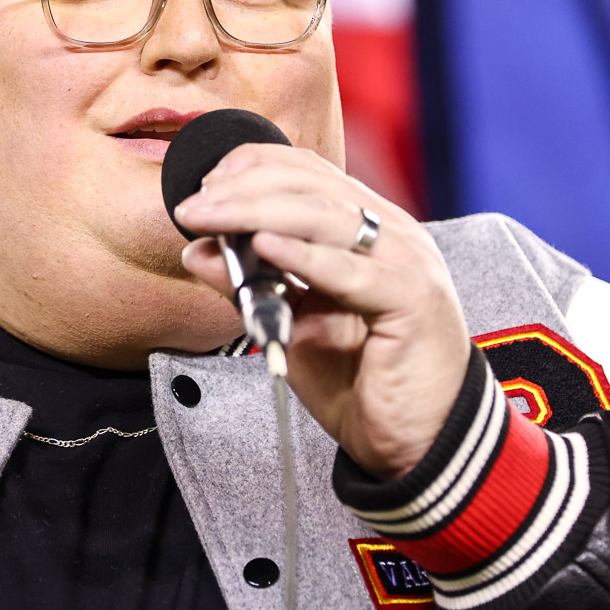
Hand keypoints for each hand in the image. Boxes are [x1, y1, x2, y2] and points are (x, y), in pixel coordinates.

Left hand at [175, 144, 470, 479]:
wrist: (418, 442)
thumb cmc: (362, 381)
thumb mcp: (292, 324)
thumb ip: (251, 284)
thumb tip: (197, 251)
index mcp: (370, 227)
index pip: (308, 171)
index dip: (251, 167)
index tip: (203, 186)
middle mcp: (392, 232)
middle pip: (311, 186)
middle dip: (242, 189)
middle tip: (191, 207)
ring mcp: (407, 260)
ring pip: (325, 216)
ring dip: (256, 211)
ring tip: (210, 217)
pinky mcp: (412, 299)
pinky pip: (350, 270)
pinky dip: (304, 255)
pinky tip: (263, 246)